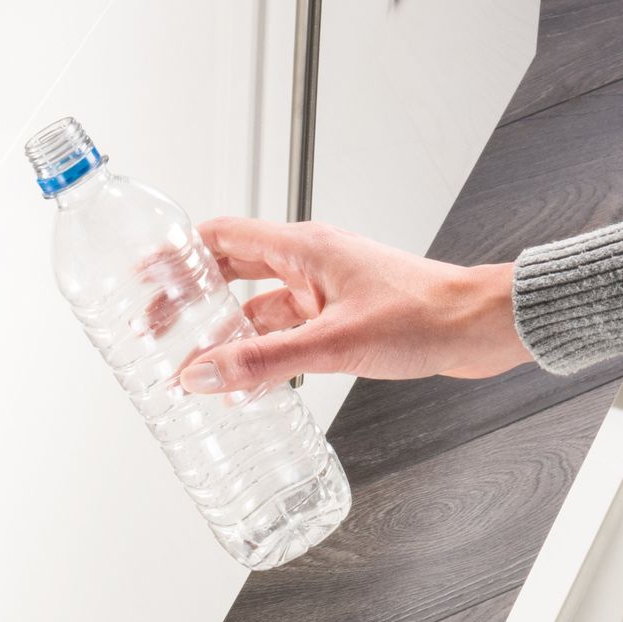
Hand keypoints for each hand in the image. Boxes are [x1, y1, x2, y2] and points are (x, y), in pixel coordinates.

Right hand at [178, 218, 529, 392]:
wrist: (479, 327)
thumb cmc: (425, 317)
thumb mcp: (333, 345)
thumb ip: (265, 363)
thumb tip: (204, 374)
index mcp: (304, 248)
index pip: (221, 238)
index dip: (177, 257)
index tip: (143, 278)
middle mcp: (311, 264)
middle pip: (232, 274)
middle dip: (192, 302)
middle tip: (156, 332)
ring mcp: (327, 292)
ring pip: (259, 311)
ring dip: (226, 337)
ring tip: (193, 370)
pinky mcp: (342, 319)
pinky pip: (287, 335)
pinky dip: (262, 356)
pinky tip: (247, 384)